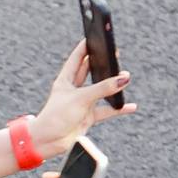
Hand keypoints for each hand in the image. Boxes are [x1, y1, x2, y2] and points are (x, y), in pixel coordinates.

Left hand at [32, 38, 131, 154]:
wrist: (48, 143)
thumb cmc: (56, 117)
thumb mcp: (82, 98)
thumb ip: (103, 88)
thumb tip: (123, 78)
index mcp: (65, 80)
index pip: (77, 58)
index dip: (85, 46)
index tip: (95, 35)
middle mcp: (74, 90)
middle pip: (90, 71)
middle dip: (102, 61)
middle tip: (114, 51)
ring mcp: (82, 103)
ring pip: (101, 90)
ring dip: (112, 85)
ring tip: (125, 77)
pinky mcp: (88, 117)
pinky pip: (107, 110)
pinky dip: (118, 108)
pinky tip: (130, 106)